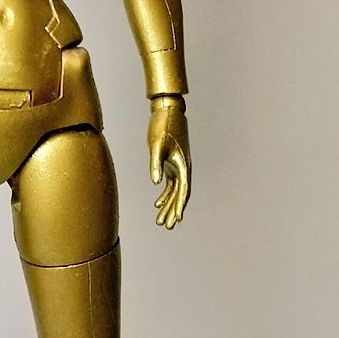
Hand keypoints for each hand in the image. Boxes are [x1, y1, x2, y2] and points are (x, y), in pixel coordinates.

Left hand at [148, 95, 190, 228]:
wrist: (166, 110)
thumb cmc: (162, 126)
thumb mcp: (156, 145)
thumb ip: (156, 164)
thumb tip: (155, 183)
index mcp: (183, 165)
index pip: (183, 191)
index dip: (179, 206)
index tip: (177, 219)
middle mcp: (182, 168)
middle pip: (179, 195)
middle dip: (173, 211)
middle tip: (167, 227)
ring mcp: (177, 165)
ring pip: (174, 191)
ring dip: (168, 205)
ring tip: (161, 221)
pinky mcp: (170, 162)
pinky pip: (169, 183)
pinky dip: (164, 194)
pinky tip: (157, 203)